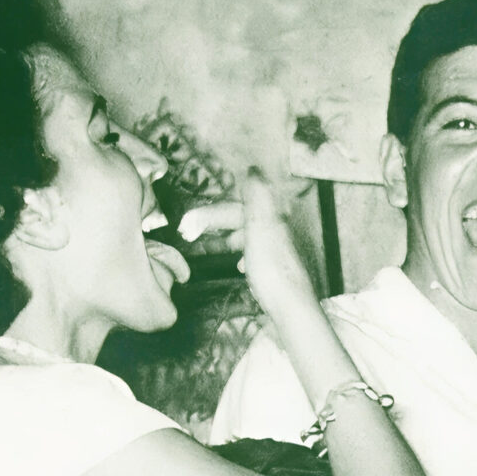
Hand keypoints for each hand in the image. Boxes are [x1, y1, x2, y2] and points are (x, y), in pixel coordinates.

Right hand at [178, 170, 317, 316]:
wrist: (291, 307)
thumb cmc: (272, 269)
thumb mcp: (261, 226)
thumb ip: (257, 196)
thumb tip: (253, 168)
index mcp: (270, 217)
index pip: (232, 208)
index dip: (207, 214)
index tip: (184, 226)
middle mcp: (276, 230)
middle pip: (239, 220)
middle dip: (213, 224)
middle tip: (186, 234)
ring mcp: (278, 250)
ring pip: (246, 236)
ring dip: (226, 238)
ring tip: (207, 245)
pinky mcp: (278, 270)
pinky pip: (256, 255)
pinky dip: (243, 256)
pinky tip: (239, 266)